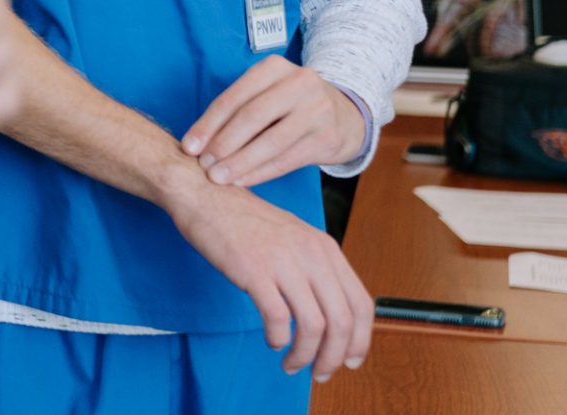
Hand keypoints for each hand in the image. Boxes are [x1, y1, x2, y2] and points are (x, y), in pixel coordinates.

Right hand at [165, 174, 372, 381]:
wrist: (205, 194)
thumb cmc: (244, 220)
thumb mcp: (293, 237)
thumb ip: (315, 268)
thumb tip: (331, 313)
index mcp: (325, 247)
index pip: (361, 304)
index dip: (361, 340)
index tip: (349, 359)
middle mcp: (311, 253)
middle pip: (341, 321)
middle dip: (334, 356)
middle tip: (320, 372)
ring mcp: (283, 261)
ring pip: (313, 325)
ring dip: (305, 355)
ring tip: (291, 363)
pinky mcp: (253, 269)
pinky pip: (277, 318)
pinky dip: (278, 338)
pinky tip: (272, 341)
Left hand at [183, 56, 365, 187]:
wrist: (345, 115)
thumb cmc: (290, 105)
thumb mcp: (268, 93)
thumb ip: (237, 110)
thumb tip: (197, 143)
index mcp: (274, 67)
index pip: (234, 97)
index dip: (208, 124)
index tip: (188, 147)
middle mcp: (299, 83)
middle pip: (251, 117)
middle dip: (223, 144)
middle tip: (203, 165)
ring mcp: (317, 110)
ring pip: (270, 141)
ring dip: (240, 163)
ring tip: (218, 177)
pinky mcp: (327, 138)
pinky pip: (287, 159)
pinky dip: (261, 172)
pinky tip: (243, 181)